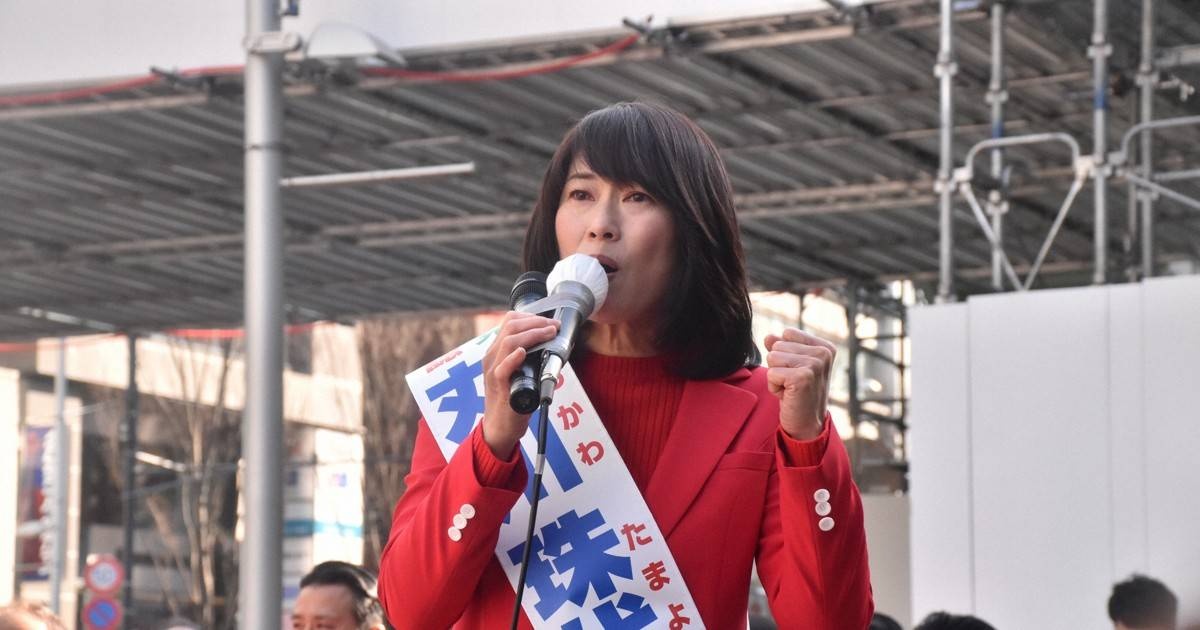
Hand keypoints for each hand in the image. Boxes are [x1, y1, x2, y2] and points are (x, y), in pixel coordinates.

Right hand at [480, 311, 559, 457]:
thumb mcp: (519, 373)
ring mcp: (493, 371)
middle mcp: (492, 357)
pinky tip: (524, 352)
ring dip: (532, 334)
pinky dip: (514, 357)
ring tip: (550, 333)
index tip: (549, 322)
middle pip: (510, 326)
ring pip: (509, 342)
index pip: (509, 321)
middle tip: (554, 326)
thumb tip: (553, 347)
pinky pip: (502, 368)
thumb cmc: (512, 400)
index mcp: (496, 351)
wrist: (500, 427)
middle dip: (536, 322)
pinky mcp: (498, 386)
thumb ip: (529, 359)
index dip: (531, 317)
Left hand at [764, 328, 835, 439]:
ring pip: (772, 357)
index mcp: (825, 346)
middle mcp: (823, 353)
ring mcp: (815, 364)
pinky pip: (771, 373)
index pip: (787, 333)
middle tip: (793, 383)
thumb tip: (768, 336)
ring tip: (791, 388)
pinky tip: (788, 395)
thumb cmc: (798, 394)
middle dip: (779, 366)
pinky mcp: (803, 377)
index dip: (784, 354)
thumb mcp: (791, 366)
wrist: (807, 424)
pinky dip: (774, 387)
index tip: (797, 372)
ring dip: (775, 376)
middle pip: (777, 345)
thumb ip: (781, 347)